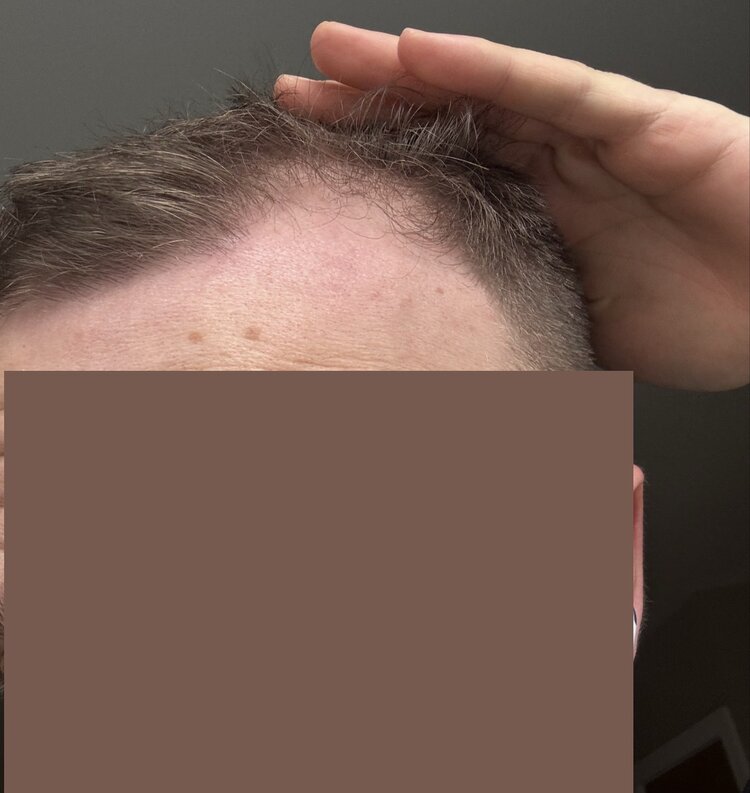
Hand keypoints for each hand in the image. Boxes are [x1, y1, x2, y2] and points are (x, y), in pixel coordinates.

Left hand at [275, 24, 749, 388]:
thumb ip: (519, 333)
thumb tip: (450, 378)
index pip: (442, 180)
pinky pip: (555, 89)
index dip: (375, 169)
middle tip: (295, 97)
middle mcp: (558, 168)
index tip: (304, 171)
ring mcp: (595, 140)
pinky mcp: (642, 122)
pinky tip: (424, 53)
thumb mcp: (578, 336)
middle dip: (371, 108)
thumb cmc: (700, 321)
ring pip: (488, 90)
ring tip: (334, 55)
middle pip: (449, 122)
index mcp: (539, 217)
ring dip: (410, 69)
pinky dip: (490, 68)